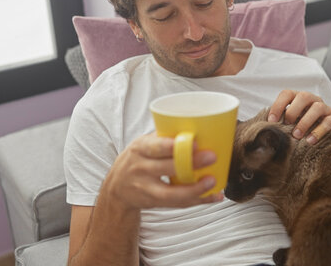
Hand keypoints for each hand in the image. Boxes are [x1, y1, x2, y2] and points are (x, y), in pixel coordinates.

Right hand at [101, 133, 222, 211]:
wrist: (118, 187)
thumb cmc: (137, 159)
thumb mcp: (143, 144)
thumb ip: (165, 137)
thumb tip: (197, 127)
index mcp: (140, 148)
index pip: (156, 147)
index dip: (174, 146)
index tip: (194, 142)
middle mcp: (141, 168)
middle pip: (167, 168)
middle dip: (191, 164)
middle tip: (211, 157)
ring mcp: (146, 188)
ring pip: (172, 193)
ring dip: (195, 189)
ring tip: (212, 182)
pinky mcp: (154, 203)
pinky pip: (178, 204)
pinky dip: (198, 201)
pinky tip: (213, 196)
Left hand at [267, 90, 330, 144]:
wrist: (326, 138)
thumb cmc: (302, 130)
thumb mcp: (290, 125)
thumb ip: (279, 124)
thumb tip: (261, 130)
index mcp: (298, 99)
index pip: (287, 94)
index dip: (278, 105)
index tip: (272, 120)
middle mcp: (313, 100)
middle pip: (303, 96)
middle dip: (293, 111)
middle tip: (287, 125)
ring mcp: (325, 109)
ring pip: (317, 107)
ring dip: (305, 121)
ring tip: (297, 135)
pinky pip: (329, 121)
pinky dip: (319, 130)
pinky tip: (310, 141)